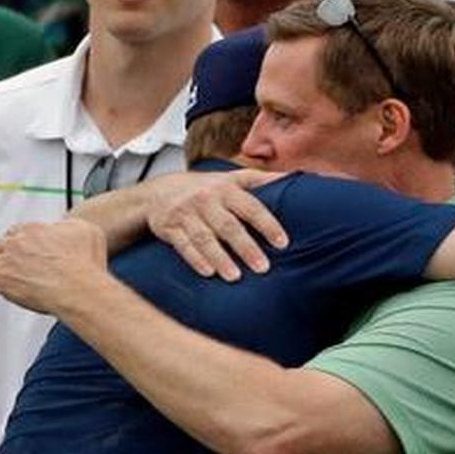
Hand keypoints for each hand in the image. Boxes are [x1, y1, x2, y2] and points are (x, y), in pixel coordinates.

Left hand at [0, 219, 106, 313]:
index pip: (17, 231)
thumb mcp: (85, 230)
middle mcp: (17, 242)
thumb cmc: (84, 264)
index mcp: (34, 229)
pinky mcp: (1, 280)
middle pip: (2, 244)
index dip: (19, 240)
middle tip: (10, 261)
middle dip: (5, 252)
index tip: (22, 247)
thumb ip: (69, 225)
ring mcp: (6, 261)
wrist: (77, 289)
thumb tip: (64, 226)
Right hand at [146, 170, 288, 280]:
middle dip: (246, 247)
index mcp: (225, 188)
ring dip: (220, 258)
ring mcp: (185, 214)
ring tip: (235, 277)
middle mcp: (205, 200)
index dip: (267, 225)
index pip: (250, 207)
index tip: (282, 243)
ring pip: (205, 238)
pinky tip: (208, 273)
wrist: (158, 192)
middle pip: (228, 226)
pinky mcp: (169, 228)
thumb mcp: (230, 178)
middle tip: (263, 267)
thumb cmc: (204, 189)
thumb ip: (260, 179)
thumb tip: (296, 176)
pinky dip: (195, 259)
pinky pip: (183, 245)